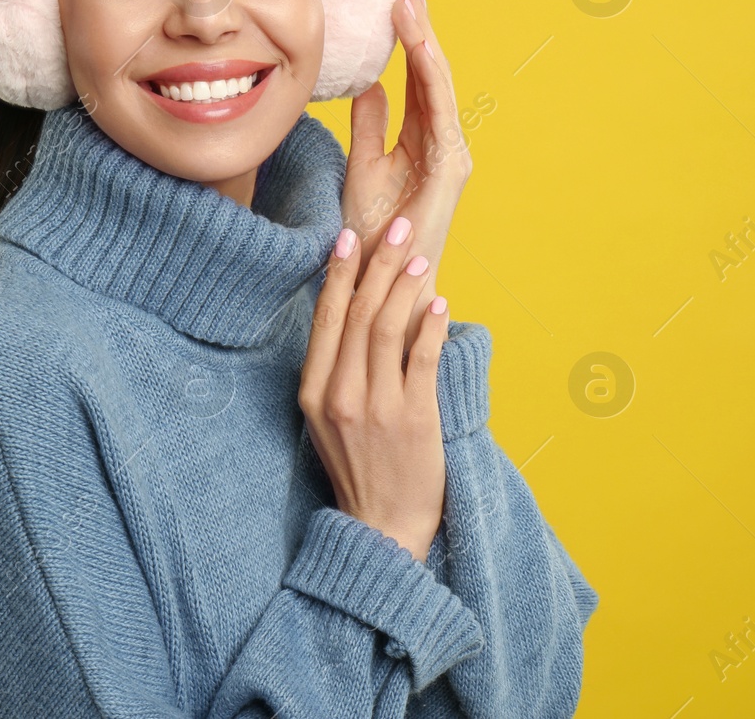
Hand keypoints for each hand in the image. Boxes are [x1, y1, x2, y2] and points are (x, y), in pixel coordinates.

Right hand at [299, 214, 449, 561]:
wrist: (383, 528)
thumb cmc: (360, 467)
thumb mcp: (329, 417)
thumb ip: (338, 369)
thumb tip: (362, 309)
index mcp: (313, 391)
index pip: (327, 318)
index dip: (339, 273)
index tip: (350, 236)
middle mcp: (340, 394)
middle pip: (359, 313)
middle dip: (379, 264)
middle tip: (398, 226)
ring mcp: (376, 407)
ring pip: (388, 329)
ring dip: (406, 286)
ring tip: (420, 258)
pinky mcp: (414, 419)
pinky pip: (422, 360)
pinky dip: (431, 326)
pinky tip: (441, 304)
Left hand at [342, 0, 472, 347]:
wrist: (381, 281)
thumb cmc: (372, 233)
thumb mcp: (362, 165)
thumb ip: (371, 125)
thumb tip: (371, 84)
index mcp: (423, 138)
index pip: (416, 76)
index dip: (406, 36)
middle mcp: (443, 141)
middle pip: (432, 71)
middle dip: (419, 25)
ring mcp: (451, 153)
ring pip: (439, 83)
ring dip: (424, 39)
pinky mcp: (450, 168)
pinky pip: (440, 110)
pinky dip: (429, 74)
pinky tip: (416, 43)